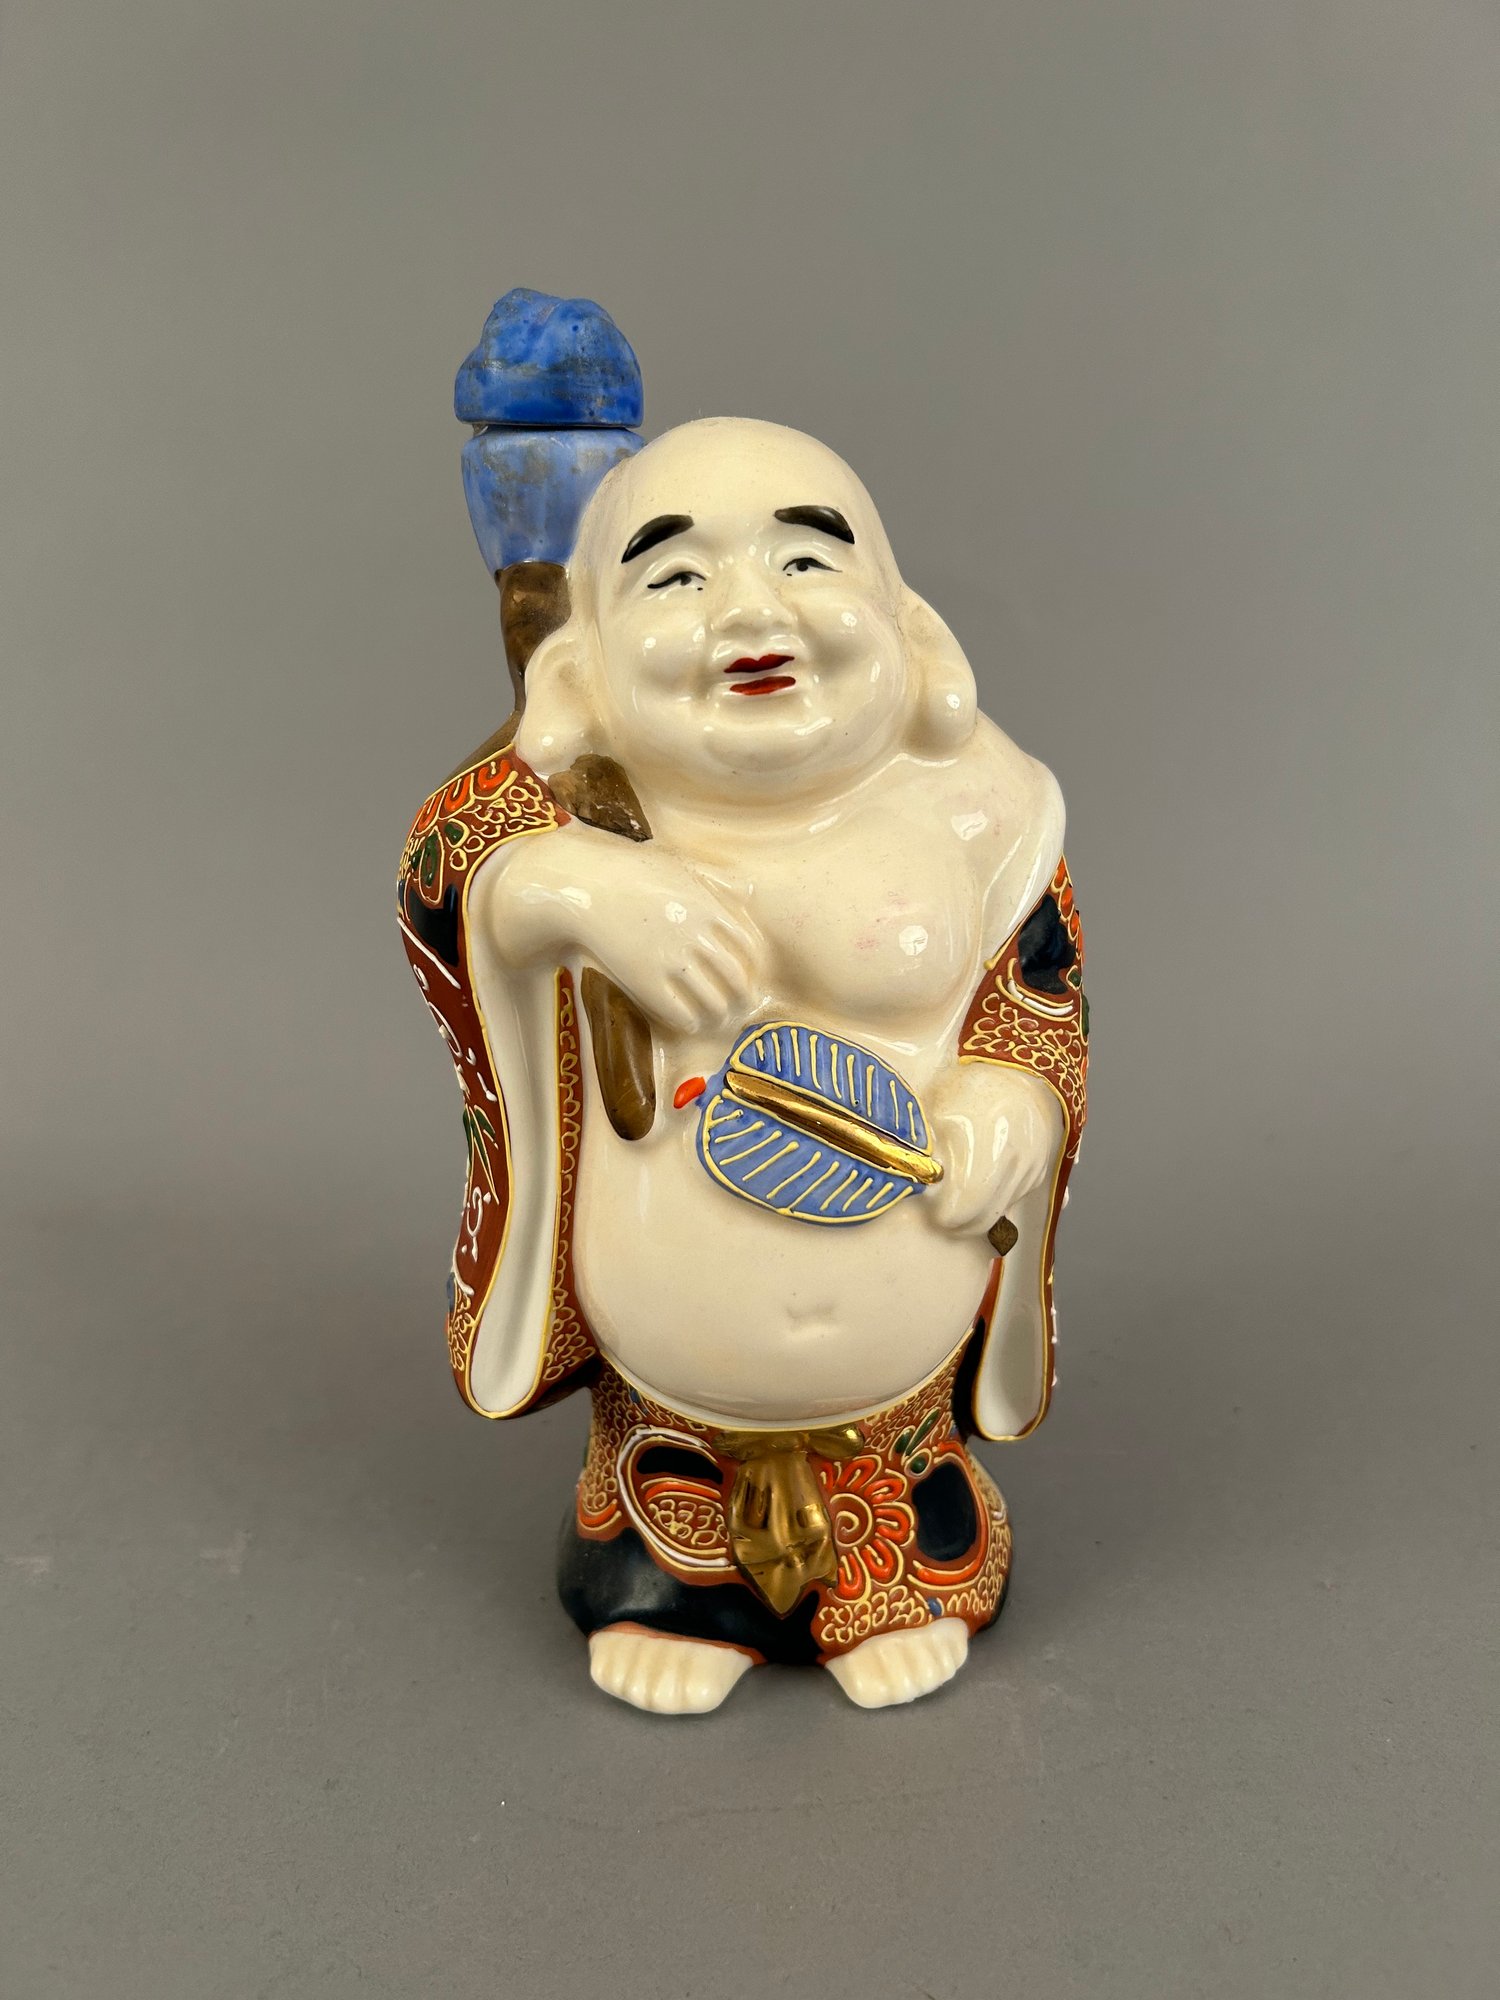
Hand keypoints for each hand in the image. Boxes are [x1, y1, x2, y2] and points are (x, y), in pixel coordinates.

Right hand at [479, 822, 763, 1035]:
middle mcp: (696, 935)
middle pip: (736, 978)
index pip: (748, 947)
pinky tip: (688, 1020)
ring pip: (713, 1001)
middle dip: (742, 995)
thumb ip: (717, 880)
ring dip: (718, 1013)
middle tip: (739, 1003)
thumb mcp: (678, 867)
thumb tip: (749, 888)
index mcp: (709, 907)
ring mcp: (671, 959)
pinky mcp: (645, 980)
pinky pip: (680, 1012)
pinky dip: (690, 1021)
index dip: (752, 966)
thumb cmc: (630, 872)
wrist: (584, 884)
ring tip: (715, 1016)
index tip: (748, 974)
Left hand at [925, 1064, 1060, 1237]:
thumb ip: (926, 1153)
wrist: (1016, 1066)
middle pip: (985, 1218)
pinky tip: (985, 1187)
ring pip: (1002, 1211)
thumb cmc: (968, 1085)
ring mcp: (1032, 1167)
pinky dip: (999, 1199)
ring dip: (980, 1210)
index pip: (965, 1209)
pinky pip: (1017, 1198)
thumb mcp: (936, 1113)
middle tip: (942, 1213)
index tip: (933, 1209)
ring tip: (960, 1191)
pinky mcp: (1042, 1168)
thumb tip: (917, 1185)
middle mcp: (1015, 1164)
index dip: (945, 1215)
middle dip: (960, 1222)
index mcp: (987, 1150)